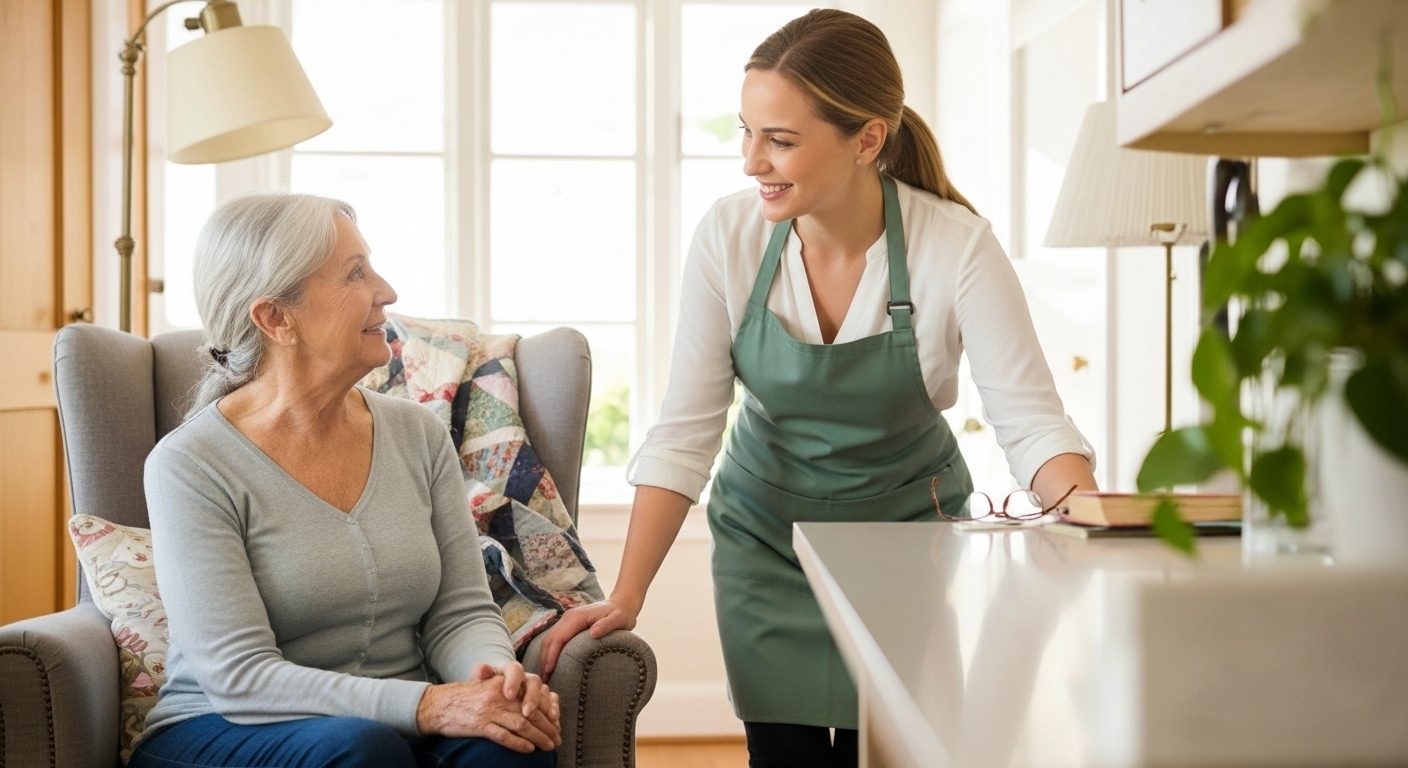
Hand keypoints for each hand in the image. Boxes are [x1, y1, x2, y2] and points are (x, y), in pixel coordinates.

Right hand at [415, 674, 560, 751]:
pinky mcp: (479, 725)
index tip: (556, 720)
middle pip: (530, 711)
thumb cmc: (465, 696)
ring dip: (538, 737)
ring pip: (521, 724)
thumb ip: (507, 689)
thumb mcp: (486, 685)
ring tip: (548, 746)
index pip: (531, 694)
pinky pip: (503, 735)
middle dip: (547, 726)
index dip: (546, 709)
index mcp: (501, 682)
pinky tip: (529, 749)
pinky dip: (518, 743)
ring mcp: (489, 710)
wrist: (437, 704)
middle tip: (557, 737)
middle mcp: (497, 695)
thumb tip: (531, 701)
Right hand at [536, 598, 637, 680]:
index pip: (559, 637)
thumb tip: (593, 633)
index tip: (549, 671)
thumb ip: (606, 625)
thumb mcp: (618, 619)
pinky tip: (550, 666)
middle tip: (543, 680)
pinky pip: (555, 640)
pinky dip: (549, 653)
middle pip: (550, 640)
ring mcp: (566, 621)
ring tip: (544, 677)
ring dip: (544, 658)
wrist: (621, 604)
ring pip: (549, 640)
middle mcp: (568, 618)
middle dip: (544, 660)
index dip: (552, 655)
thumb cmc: (621, 614)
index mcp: (576, 617)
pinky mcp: (568, 626)